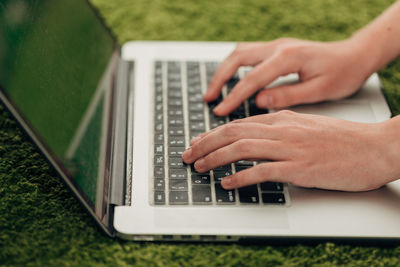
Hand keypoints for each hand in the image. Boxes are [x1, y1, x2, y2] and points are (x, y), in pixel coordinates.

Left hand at [182, 111, 399, 191]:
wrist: (375, 147)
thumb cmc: (343, 140)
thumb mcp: (306, 126)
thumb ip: (281, 128)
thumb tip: (257, 135)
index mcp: (282, 119)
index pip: (238, 123)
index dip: (212, 134)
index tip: (197, 143)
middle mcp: (282, 130)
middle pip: (233, 133)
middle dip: (204, 144)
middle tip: (187, 155)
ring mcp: (290, 148)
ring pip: (242, 148)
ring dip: (215, 158)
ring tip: (199, 167)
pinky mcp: (300, 167)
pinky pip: (263, 171)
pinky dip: (241, 177)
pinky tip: (228, 183)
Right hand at [204, 38, 372, 115]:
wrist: (356, 55)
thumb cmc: (343, 74)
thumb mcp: (320, 90)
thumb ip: (287, 96)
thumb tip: (259, 101)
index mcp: (289, 57)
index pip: (253, 78)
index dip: (234, 96)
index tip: (220, 111)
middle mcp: (279, 47)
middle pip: (238, 58)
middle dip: (220, 79)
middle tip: (209, 99)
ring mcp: (277, 45)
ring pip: (240, 53)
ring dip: (224, 71)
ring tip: (214, 91)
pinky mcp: (278, 49)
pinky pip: (248, 54)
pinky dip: (234, 67)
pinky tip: (231, 80)